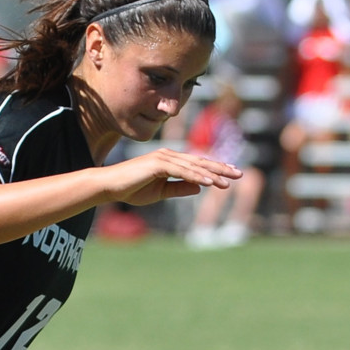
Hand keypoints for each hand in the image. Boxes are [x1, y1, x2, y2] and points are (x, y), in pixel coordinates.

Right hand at [106, 147, 240, 207]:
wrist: (111, 187)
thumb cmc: (132, 189)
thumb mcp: (160, 192)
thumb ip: (179, 188)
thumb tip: (199, 188)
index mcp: (170, 161)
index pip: (197, 164)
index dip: (215, 169)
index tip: (231, 174)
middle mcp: (169, 156)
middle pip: (200, 162)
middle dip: (220, 168)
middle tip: (239, 174)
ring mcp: (164, 158)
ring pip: (194, 166)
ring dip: (212, 174)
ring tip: (227, 182)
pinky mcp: (158, 164)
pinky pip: (182, 171)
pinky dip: (196, 176)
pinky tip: (209, 183)